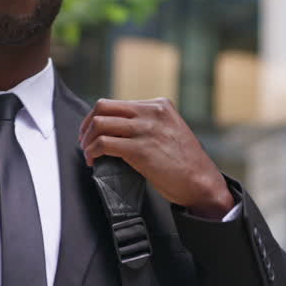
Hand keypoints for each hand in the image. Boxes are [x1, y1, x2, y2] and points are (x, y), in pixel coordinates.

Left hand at [79, 97, 234, 218]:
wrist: (201, 182)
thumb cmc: (185, 163)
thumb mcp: (168, 131)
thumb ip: (146, 125)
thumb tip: (116, 131)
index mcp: (159, 105)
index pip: (116, 103)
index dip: (97, 118)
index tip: (91, 132)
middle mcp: (151, 112)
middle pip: (103, 107)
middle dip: (87, 125)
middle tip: (84, 141)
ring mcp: (146, 129)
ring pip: (100, 123)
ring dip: (87, 140)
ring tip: (88, 153)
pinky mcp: (140, 149)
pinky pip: (104, 143)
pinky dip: (92, 152)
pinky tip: (93, 160)